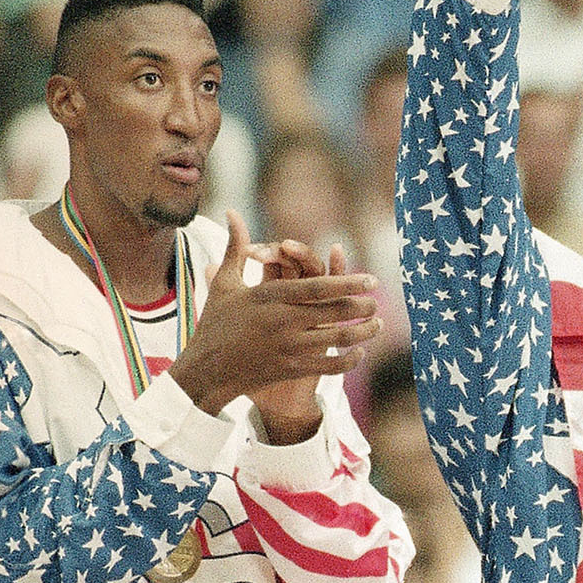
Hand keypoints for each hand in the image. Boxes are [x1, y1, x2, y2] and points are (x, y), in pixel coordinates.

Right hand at [170, 212, 381, 419]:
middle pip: (333, 311)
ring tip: (377, 324)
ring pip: (337, 339)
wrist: (205, 371)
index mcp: (269, 296)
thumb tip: (233, 212)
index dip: (347, 282)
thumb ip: (236, 247)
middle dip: (361, 306)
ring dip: (363, 332)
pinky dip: (349, 360)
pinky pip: (329, 366)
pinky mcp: (290, 369)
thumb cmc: (214, 323)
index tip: (371, 280)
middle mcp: (281, 321)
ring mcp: (288, 347)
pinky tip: (360, 352)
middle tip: (378, 301)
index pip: (317, 287)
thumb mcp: (224, 283)